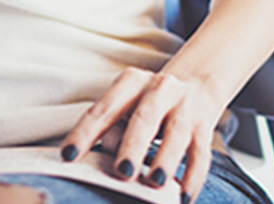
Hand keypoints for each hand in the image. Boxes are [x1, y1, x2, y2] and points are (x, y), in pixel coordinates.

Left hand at [61, 65, 228, 203]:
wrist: (196, 85)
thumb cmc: (147, 104)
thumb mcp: (127, 105)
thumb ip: (113, 126)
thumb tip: (104, 151)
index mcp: (131, 82)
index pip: (103, 109)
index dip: (85, 133)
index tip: (68, 157)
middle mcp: (160, 89)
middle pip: (145, 118)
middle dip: (133, 146)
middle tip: (122, 172)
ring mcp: (185, 107)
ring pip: (176, 133)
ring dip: (165, 159)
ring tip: (155, 183)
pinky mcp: (205, 127)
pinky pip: (201, 153)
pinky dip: (193, 176)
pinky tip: (183, 196)